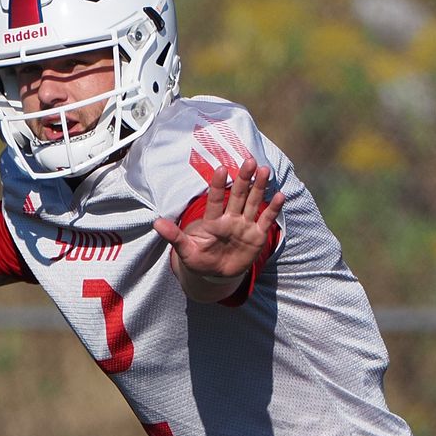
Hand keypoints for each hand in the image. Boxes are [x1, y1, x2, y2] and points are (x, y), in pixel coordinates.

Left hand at [153, 156, 283, 291]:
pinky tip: (279, 196)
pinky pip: (266, 220)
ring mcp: (244, 226)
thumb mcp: (186, 251)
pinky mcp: (256, 236)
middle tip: (249, 161)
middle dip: (243, 179)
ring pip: (252, 202)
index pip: (215, 200)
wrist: (215, 274)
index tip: (220, 169)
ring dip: (259, 187)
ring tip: (264, 170)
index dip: (217, 186)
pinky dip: (272, 209)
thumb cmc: (199, 260)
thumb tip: (156, 224)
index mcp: (212, 222)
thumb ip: (174, 237)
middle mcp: (230, 219)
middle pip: (237, 195)